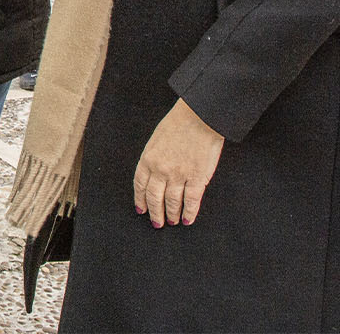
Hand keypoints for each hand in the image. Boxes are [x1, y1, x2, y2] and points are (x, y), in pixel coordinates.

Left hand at [133, 98, 224, 227]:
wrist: (198, 117)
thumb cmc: (178, 124)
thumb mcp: (156, 140)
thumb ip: (154, 158)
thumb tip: (154, 174)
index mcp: (147, 159)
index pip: (140, 185)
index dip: (140, 200)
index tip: (141, 210)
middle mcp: (160, 170)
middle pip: (154, 198)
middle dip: (155, 212)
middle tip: (157, 222)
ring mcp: (178, 175)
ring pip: (172, 202)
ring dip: (172, 214)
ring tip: (172, 222)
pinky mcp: (197, 178)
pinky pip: (191, 201)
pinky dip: (189, 213)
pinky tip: (188, 219)